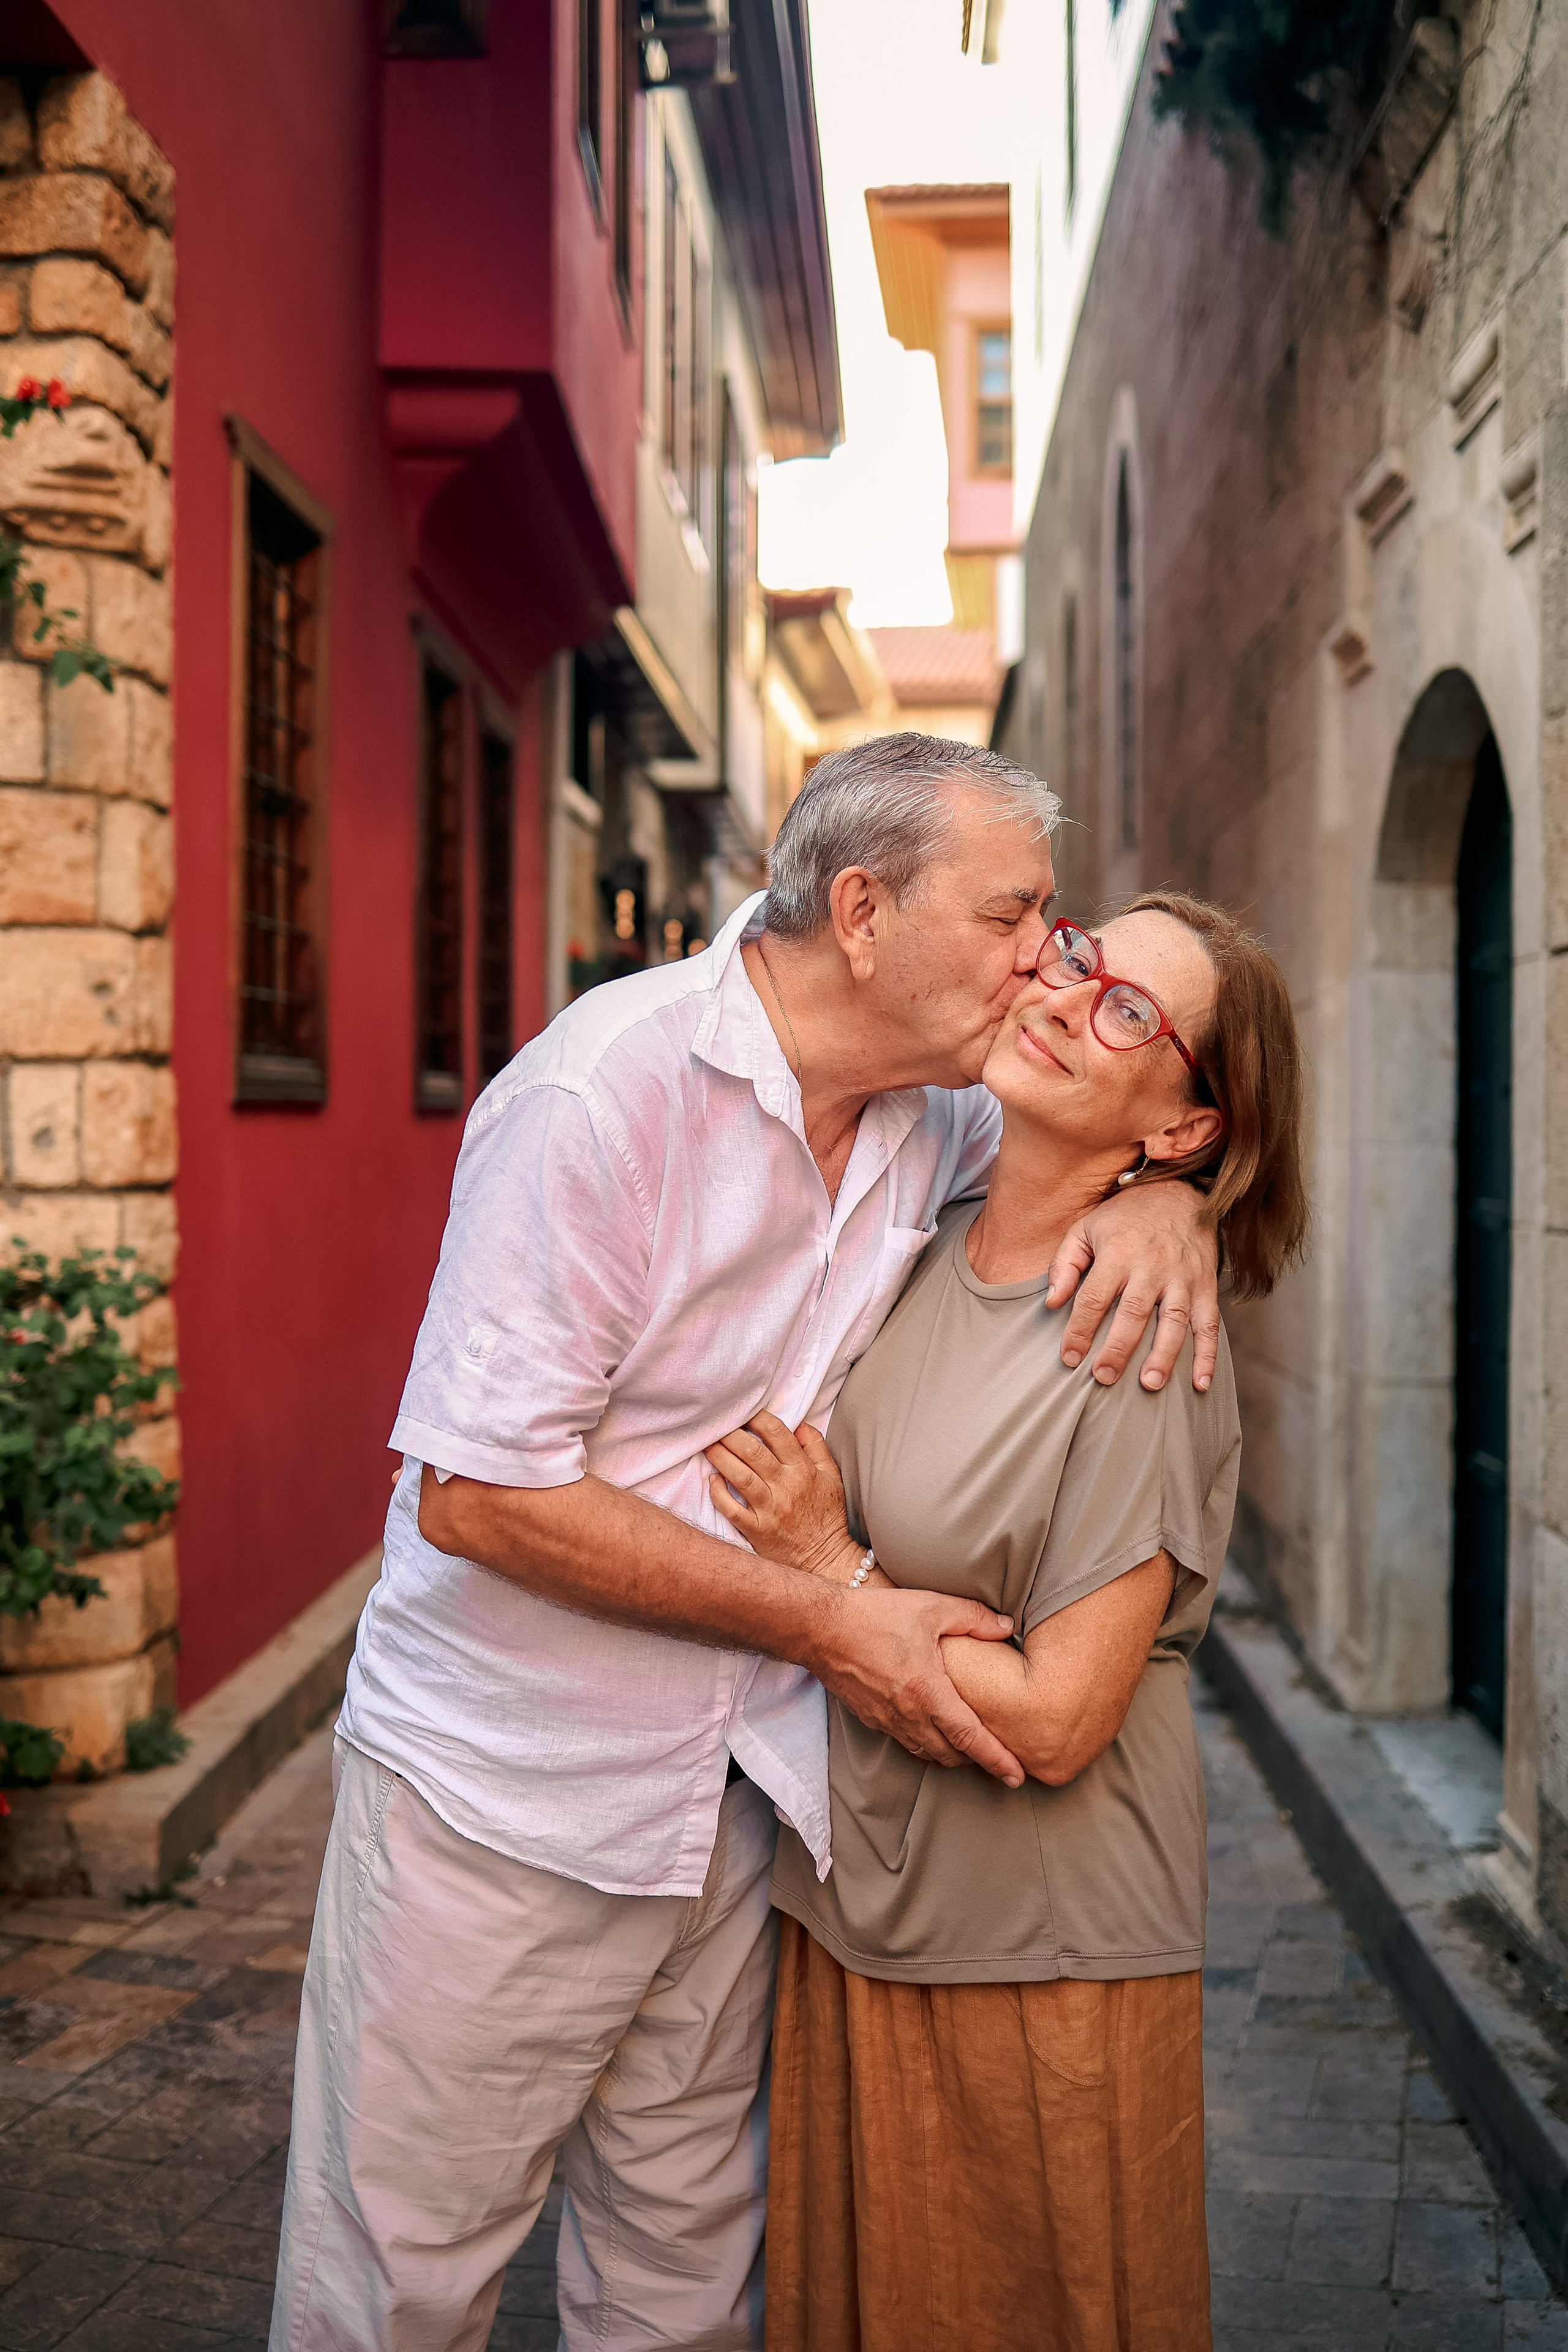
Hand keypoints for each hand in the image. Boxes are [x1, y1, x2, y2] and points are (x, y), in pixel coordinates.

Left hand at [705, 1412, 860, 1578]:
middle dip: (731, 1434)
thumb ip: (817, 1447)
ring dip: (720, 1457)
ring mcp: (770, 1510)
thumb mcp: (832, 1477)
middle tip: (717, 1425)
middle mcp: (786, 1487)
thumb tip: (800, 1424)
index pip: (777, 1434)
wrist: (826, 1560)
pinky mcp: (757, 1530)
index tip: (744, 1413)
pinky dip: (719, 1493)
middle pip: (753, 1451)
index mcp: (803, 1470)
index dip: (757, 1418)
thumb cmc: (828, 1516)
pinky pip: (732, 1509)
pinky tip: (712, 1481)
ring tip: (708, 1446)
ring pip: (740, 1476)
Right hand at [812, 1583, 1023, 1785]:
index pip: (970, 1739)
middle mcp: (908, 1716)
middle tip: (999, 1760)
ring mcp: (886, 1721)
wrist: (819, 1628)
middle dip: (977, 1762)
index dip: (996, 1760)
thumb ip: (973, 1618)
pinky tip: (931, 1728)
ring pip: (926, 1753)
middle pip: (950, 1755)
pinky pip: (905, 1742)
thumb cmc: (874, 1616)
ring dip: (950, 1755)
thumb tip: (1005, 1627)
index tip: (1017, 1777)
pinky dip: (925, 1743)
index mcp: (928, 1693)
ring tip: (968, 1747)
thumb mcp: (931, 1607)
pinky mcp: (870, 1719)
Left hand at [1046, 1181, 1219, 1392]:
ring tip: (1149, 1384)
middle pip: (1133, 1312)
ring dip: (1163, 1355)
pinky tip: (1200, 1383)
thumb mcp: (1085, 1229)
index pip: (1093, 1298)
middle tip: (1103, 1377)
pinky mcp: (1206, 1284)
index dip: (1079, 1331)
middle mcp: (1151, 1265)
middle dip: (1117, 1349)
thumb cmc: (1125, 1217)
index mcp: (1117, 1252)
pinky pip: (1209, 1323)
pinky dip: (1207, 1354)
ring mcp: (1182, 1276)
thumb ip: (1065, 1264)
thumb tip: (1052, 1303)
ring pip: (1174, 1320)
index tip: (1069, 1359)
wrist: (1179, 1191)